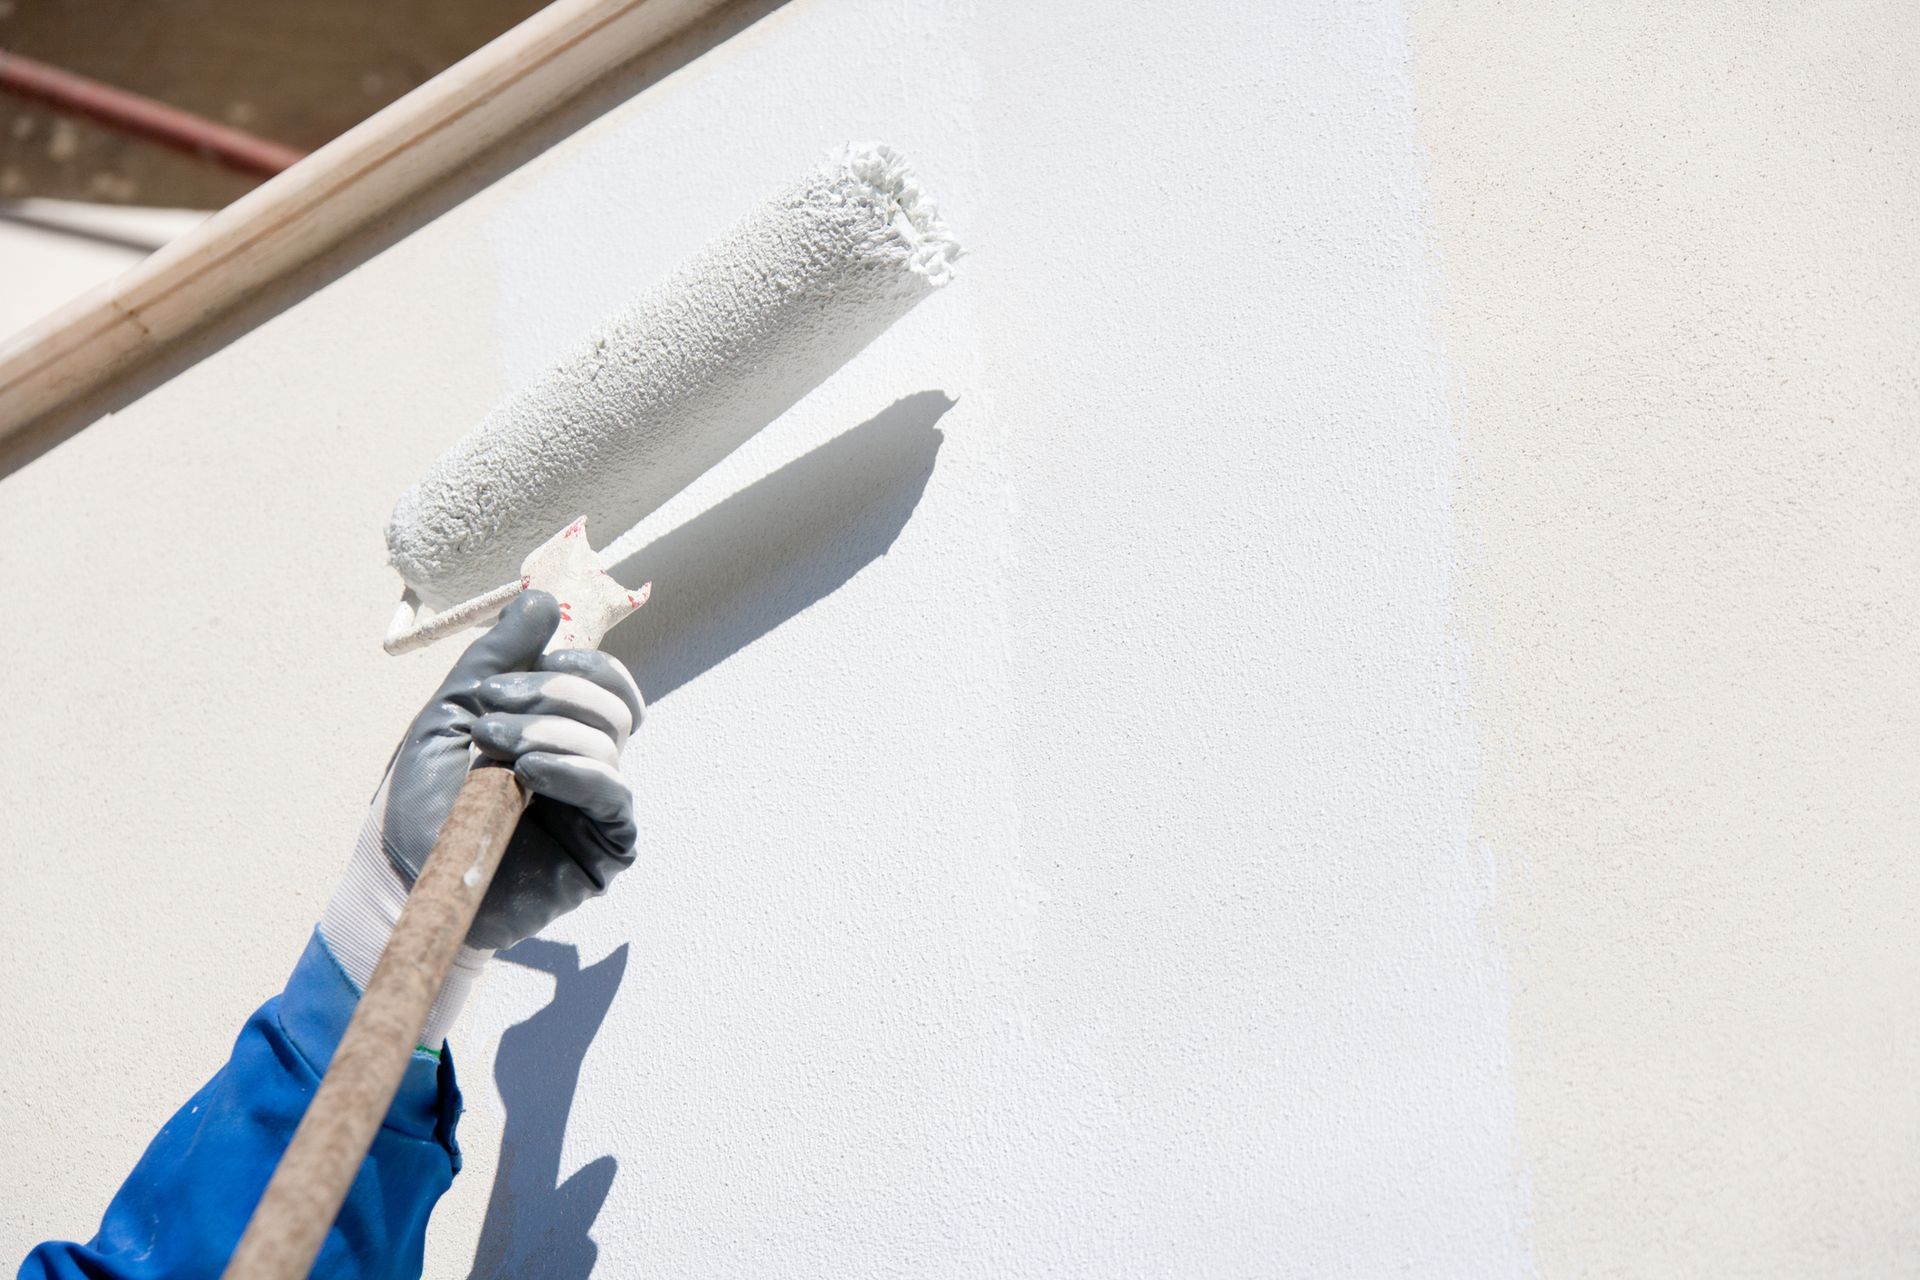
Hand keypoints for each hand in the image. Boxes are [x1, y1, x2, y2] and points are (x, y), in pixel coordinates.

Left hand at [376, 590, 643, 950]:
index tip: (504, 677)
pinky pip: (615, 795)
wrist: (405, 878)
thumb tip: (541, 599)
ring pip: (610, 742)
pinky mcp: (605, 849)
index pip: (605, 681)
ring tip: (491, 747)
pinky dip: (575, 770)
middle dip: (551, 694)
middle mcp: (590, 763)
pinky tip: (529, 772)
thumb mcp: (453, 712)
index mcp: (564, 729)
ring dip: (546, 730)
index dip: (573, 663)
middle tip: (490, 709)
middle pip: (613, 703)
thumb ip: (497, 655)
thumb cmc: (425, 801)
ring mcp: (600, 807)